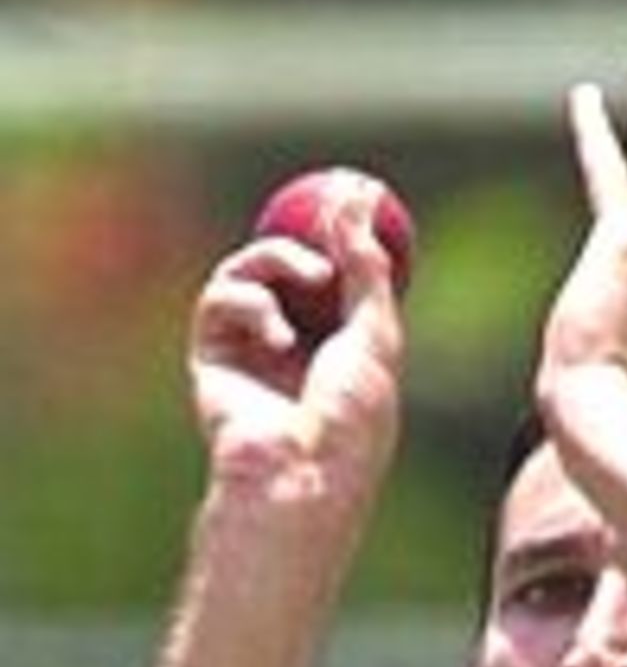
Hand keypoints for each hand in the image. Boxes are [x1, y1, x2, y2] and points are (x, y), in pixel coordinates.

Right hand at [189, 184, 404, 502]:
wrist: (300, 474)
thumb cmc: (349, 420)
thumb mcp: (375, 336)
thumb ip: (366, 268)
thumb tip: (357, 199)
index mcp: (341, 356)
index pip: (338, 282)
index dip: (344, 237)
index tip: (356, 192)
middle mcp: (294, 354)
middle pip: (288, 270)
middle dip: (307, 236)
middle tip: (326, 211)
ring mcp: (250, 356)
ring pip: (246, 272)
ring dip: (279, 259)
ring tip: (312, 277)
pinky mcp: (211, 360)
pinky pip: (217, 299)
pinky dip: (249, 301)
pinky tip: (276, 336)